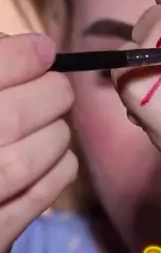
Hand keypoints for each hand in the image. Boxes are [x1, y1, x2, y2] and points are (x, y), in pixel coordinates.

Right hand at [0, 33, 76, 252]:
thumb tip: (29, 50)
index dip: (19, 58)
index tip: (43, 50)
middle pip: (9, 118)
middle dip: (47, 95)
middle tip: (56, 89)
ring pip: (24, 162)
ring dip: (54, 135)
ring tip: (54, 125)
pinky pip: (32, 202)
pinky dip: (57, 172)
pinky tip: (59, 158)